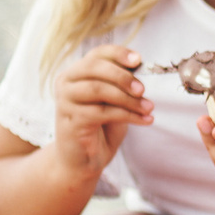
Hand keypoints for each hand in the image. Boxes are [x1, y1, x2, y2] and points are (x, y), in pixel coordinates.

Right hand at [54, 46, 151, 176]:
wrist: (83, 160)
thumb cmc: (100, 128)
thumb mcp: (113, 101)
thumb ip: (120, 84)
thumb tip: (140, 67)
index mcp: (76, 73)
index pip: (97, 54)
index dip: (118, 54)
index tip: (138, 60)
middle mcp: (66, 82)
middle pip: (95, 67)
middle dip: (123, 76)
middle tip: (143, 89)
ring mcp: (65, 100)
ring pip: (99, 90)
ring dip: (128, 99)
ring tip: (148, 108)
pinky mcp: (71, 119)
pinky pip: (103, 112)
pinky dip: (128, 115)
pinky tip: (145, 120)